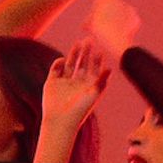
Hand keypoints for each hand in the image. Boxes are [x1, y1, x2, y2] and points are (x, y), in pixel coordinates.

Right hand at [40, 37, 112, 160]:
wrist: (60, 121)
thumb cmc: (79, 110)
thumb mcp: (93, 95)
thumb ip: (101, 81)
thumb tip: (110, 68)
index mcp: (88, 85)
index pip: (94, 68)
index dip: (97, 59)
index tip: (99, 51)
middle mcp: (77, 83)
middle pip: (82, 63)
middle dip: (86, 53)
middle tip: (88, 40)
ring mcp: (64, 82)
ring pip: (69, 64)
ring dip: (74, 54)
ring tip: (78, 44)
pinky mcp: (52, 83)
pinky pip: (55, 69)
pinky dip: (58, 63)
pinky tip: (62, 60)